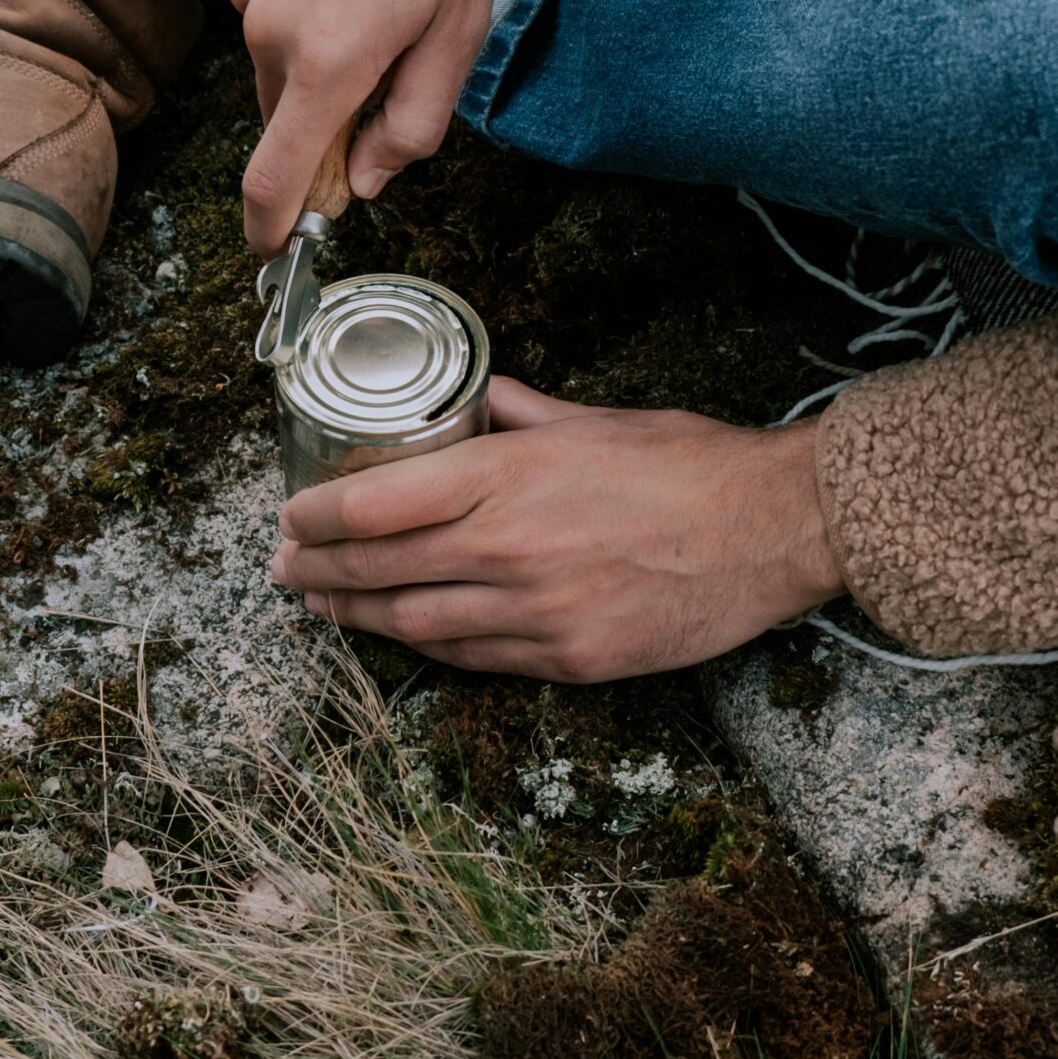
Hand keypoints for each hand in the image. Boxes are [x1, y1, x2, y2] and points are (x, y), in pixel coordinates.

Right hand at [223, 0, 511, 254]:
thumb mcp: (459, 29)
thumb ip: (413, 122)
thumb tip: (367, 179)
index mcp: (329, 61)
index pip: (275, 176)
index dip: (272, 227)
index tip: (276, 251)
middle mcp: (270, 28)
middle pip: (286, 113)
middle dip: (327, 116)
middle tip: (393, 66)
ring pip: (275, 57)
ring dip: (317, 52)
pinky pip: (264, 3)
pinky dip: (300, 0)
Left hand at [268, 379, 843, 681]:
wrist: (774, 531)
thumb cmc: (690, 464)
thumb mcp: (594, 419)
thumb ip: (521, 414)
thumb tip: (481, 398)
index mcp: (509, 474)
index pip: (377, 501)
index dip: (317, 514)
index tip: (289, 516)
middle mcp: (509, 546)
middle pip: (380, 565)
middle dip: (317, 569)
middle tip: (282, 569)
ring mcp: (537, 611)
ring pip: (415, 621)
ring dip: (357, 614)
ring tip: (323, 605)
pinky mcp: (570, 660)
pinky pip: (474, 658)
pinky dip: (425, 646)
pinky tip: (400, 635)